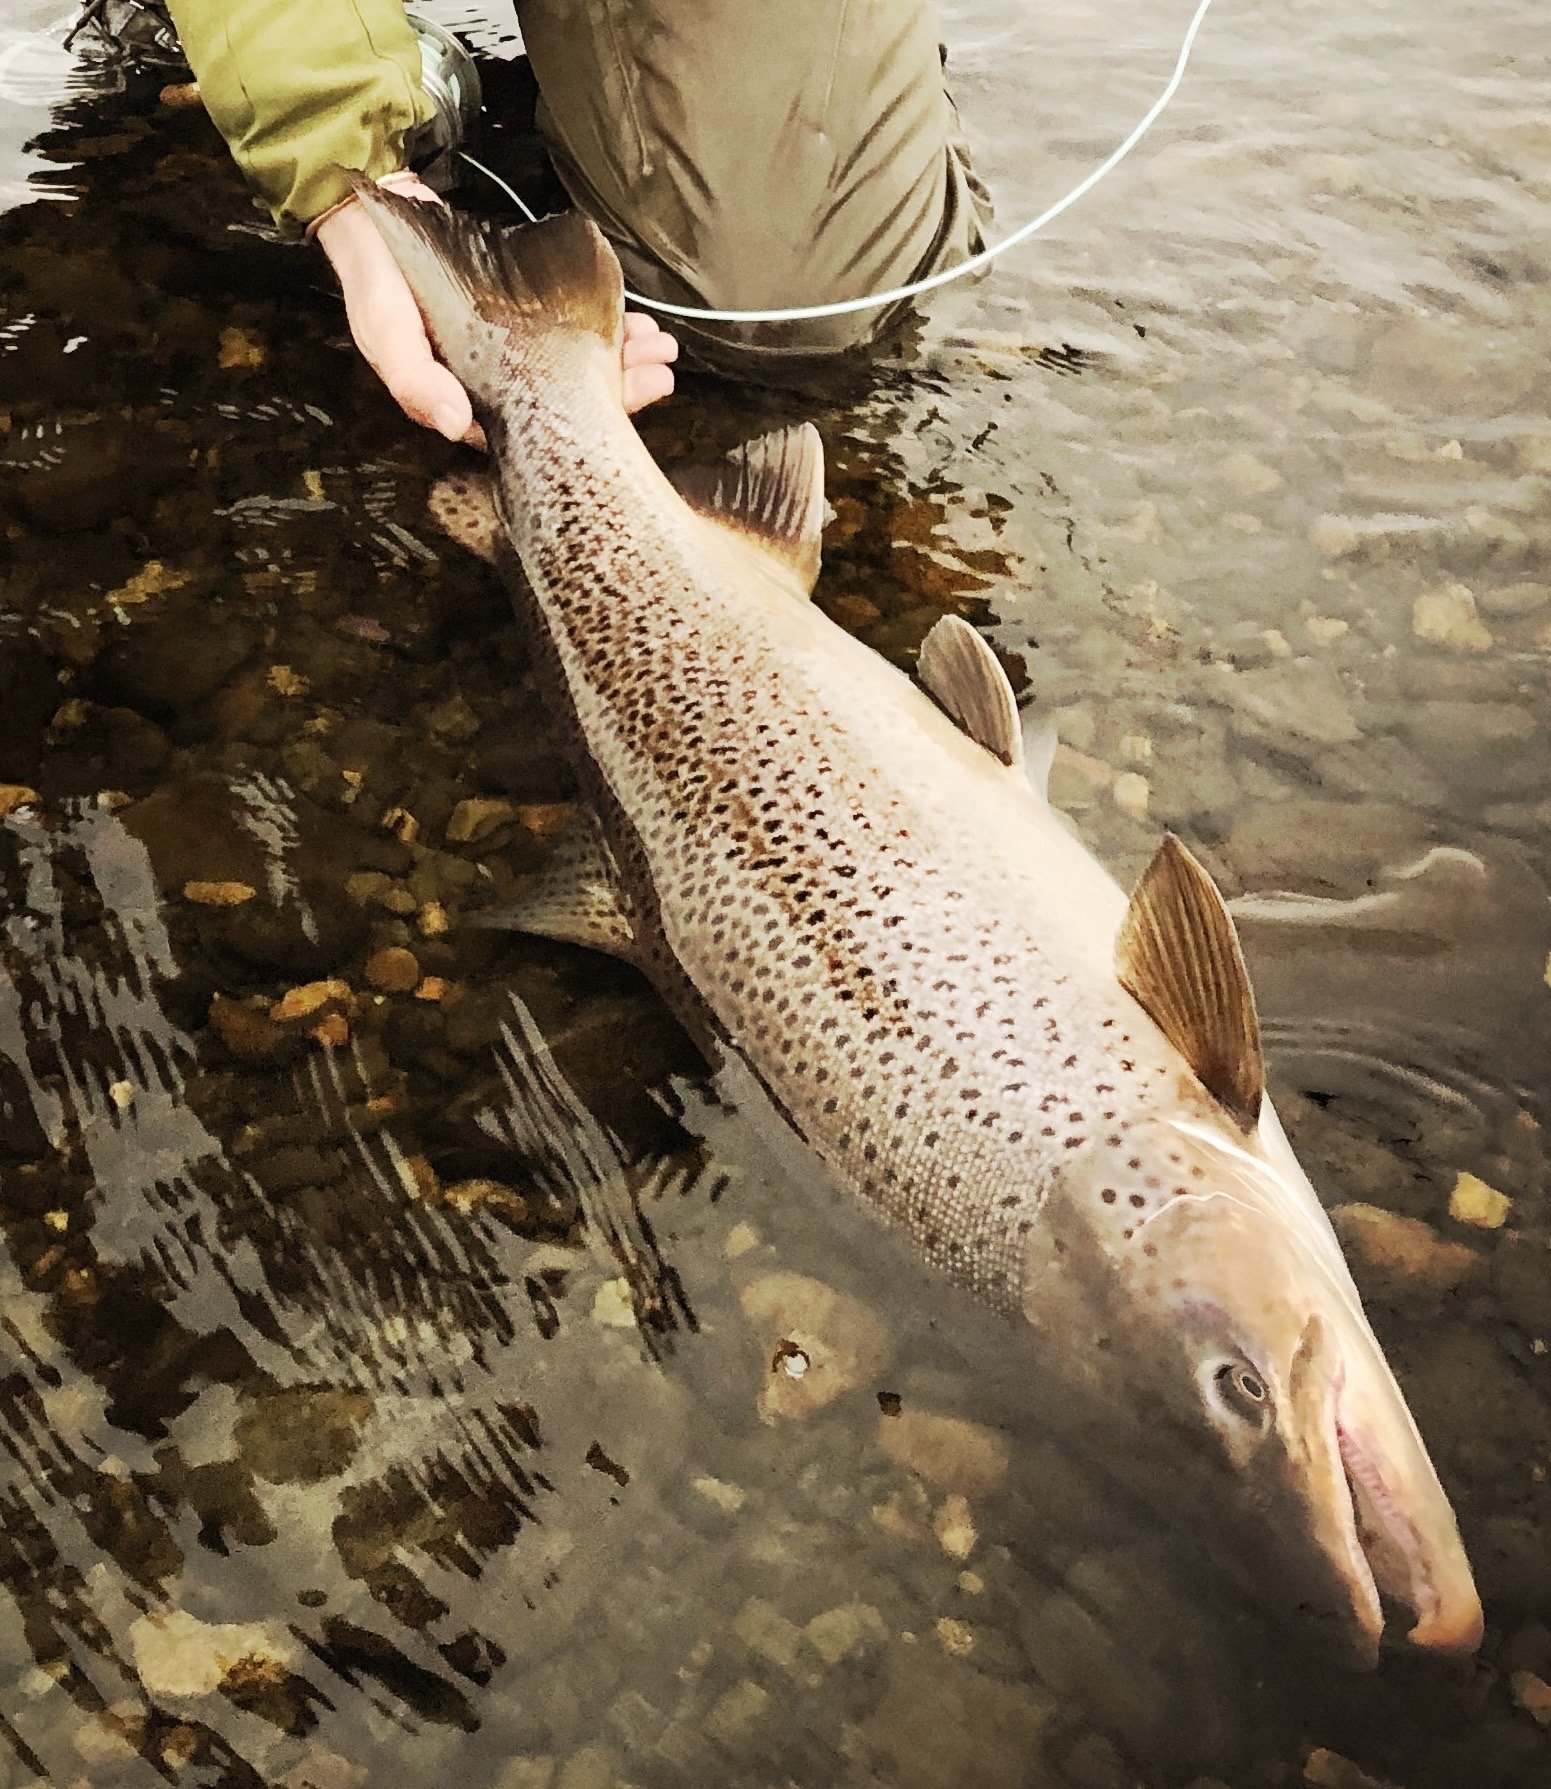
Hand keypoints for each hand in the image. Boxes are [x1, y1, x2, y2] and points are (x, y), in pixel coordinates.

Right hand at [314, 175, 678, 446]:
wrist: (371, 216)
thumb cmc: (377, 284)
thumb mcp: (386, 335)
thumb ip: (415, 382)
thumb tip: (456, 426)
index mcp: (471, 404)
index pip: (538, 431)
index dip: (586, 425)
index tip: (627, 406)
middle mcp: (499, 385)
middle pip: (570, 401)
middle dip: (621, 390)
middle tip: (662, 373)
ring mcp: (514, 349)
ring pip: (578, 365)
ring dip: (623, 358)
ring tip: (661, 348)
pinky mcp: (524, 312)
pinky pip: (572, 325)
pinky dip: (606, 325)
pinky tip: (637, 323)